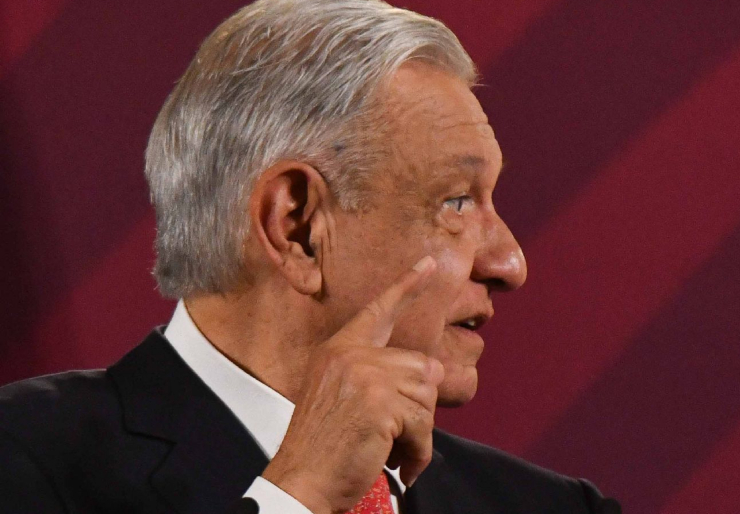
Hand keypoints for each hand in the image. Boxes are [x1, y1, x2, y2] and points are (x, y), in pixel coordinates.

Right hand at [262, 256, 444, 513]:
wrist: (302, 480)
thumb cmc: (323, 447)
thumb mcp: (342, 397)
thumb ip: (376, 375)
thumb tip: (430, 371)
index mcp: (339, 349)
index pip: (379, 311)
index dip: (407, 286)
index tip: (430, 264)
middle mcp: (351, 355)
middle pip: (422, 367)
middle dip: (418, 408)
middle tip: (394, 436)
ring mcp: (365, 376)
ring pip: (427, 396)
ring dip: (417, 433)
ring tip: (390, 450)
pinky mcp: (379, 403)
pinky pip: (424, 425)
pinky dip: (419, 452)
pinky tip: (401, 465)